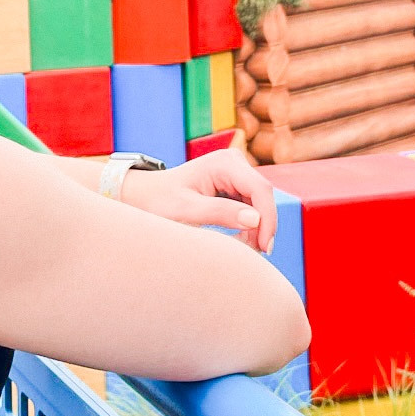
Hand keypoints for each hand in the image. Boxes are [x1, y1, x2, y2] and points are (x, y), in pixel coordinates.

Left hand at [120, 151, 278, 252]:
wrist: (147, 195)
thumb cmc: (160, 201)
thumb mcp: (186, 211)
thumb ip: (219, 213)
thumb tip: (255, 220)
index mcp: (223, 162)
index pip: (260, 189)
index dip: (267, 219)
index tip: (264, 247)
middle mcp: (234, 162)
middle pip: (263, 196)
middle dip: (263, 226)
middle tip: (256, 253)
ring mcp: (236, 171)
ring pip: (260, 203)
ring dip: (257, 227)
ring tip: (245, 248)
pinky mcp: (235, 183)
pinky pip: (252, 205)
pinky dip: (250, 224)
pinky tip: (240, 239)